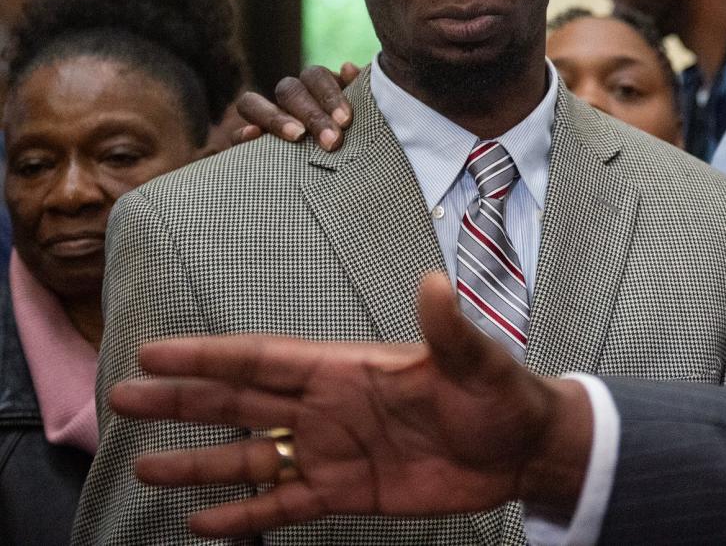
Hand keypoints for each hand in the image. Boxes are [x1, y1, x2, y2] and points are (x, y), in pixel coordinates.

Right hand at [109, 274, 592, 537]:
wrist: (522, 450)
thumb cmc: (500, 395)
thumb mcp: (476, 360)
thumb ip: (447, 328)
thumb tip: (435, 283)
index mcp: (345, 369)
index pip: (263, 358)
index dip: (208, 355)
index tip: (154, 352)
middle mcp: (327, 408)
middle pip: (240, 400)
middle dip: (183, 399)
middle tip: (123, 398)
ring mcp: (333, 451)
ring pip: (251, 456)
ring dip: (200, 461)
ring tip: (146, 465)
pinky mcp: (349, 493)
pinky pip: (283, 505)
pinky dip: (244, 516)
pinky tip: (203, 524)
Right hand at [232, 62, 359, 149]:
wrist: (336, 174)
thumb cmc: (354, 139)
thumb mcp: (359, 118)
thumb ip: (360, 92)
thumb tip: (347, 68)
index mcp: (315, 88)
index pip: (315, 76)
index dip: (330, 94)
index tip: (345, 121)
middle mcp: (287, 99)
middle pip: (289, 90)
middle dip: (312, 114)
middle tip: (332, 140)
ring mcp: (262, 118)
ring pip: (253, 103)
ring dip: (275, 117)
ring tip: (297, 136)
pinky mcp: (245, 143)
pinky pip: (234, 133)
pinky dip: (241, 133)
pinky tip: (252, 136)